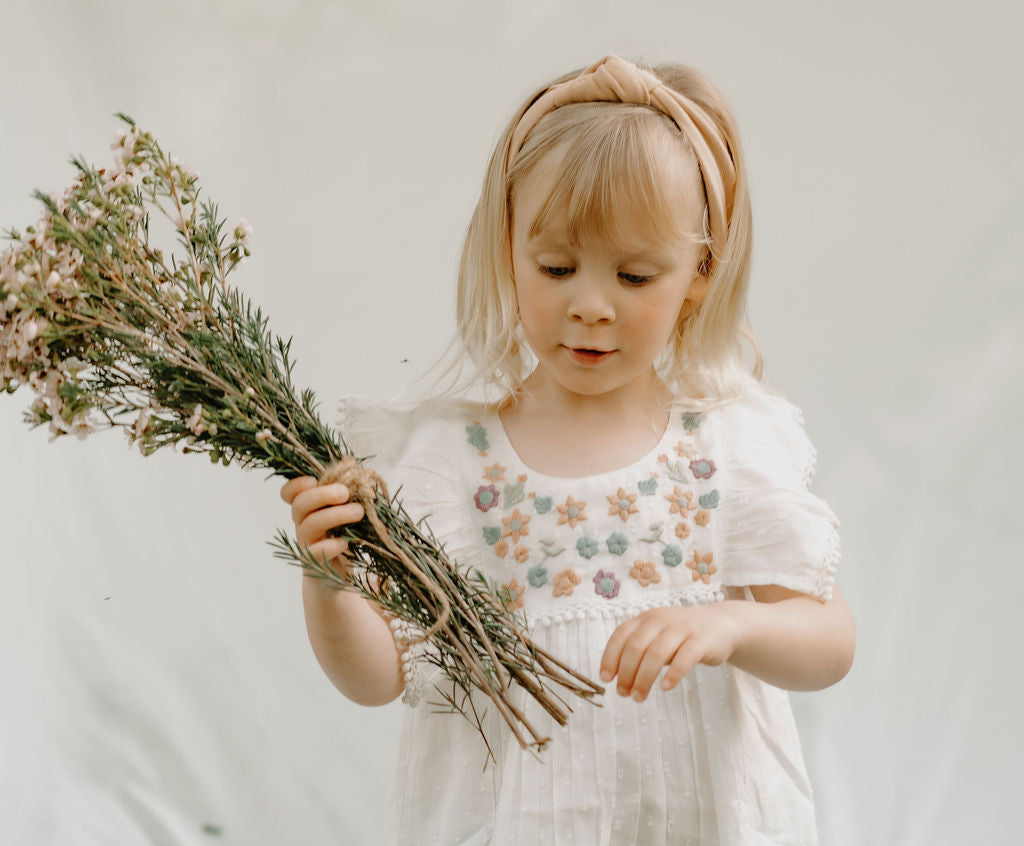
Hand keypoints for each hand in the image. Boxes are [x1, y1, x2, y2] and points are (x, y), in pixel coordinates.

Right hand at [280, 477, 365, 570]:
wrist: (335, 579)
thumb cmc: (343, 539)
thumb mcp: (345, 515)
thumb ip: (347, 497)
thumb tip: (361, 475)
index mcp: (308, 510)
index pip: (289, 494)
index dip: (295, 484)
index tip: (313, 480)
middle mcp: (302, 525)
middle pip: (300, 504)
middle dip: (323, 494)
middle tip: (346, 493)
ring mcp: (306, 544)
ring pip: (310, 525)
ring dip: (336, 515)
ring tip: (358, 512)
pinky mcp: (314, 564)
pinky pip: (315, 552)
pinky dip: (331, 545)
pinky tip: (345, 542)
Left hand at [598, 605, 739, 701]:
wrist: (722, 625)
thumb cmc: (683, 636)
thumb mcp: (658, 637)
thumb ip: (640, 650)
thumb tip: (618, 677)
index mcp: (647, 618)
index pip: (621, 635)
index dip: (610, 656)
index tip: (605, 678)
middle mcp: (661, 620)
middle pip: (635, 647)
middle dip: (625, 673)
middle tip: (623, 693)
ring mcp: (682, 629)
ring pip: (656, 654)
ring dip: (643, 678)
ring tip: (638, 697)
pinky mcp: (701, 641)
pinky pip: (684, 658)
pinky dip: (672, 674)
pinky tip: (665, 688)